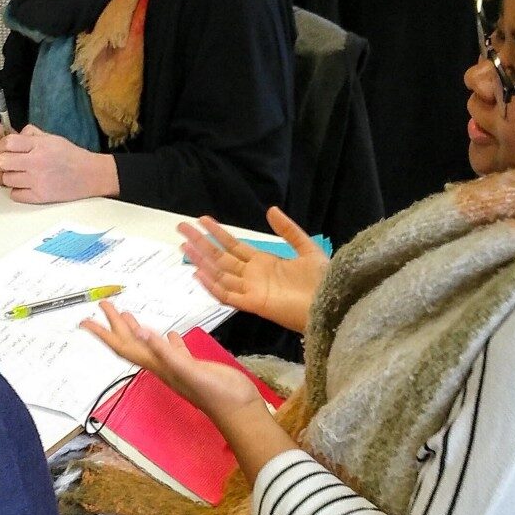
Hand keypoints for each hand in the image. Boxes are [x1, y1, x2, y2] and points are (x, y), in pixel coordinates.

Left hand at [0, 125, 118, 202]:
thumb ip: (31, 134)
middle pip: (3, 162)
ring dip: (12, 177)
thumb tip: (12, 136)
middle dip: (6, 162)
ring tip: (23, 175)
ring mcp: (37, 181)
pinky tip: (27, 186)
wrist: (90, 175)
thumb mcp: (52, 138)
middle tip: (14, 163)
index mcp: (39, 146)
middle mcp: (36, 163)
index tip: (9, 149)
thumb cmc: (70, 156)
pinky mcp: (40, 197)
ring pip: (7, 179)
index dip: (5, 146)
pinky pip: (15, 195)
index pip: (8, 143)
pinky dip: (18, 191)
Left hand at [82, 301, 262, 423]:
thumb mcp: (190, 371)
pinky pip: (173, 350)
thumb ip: (167, 353)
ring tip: (127, 315)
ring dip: (137, 330)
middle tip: (105, 305)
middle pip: (132, 344)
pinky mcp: (193, 366)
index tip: (86, 321)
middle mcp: (163, 367)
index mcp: (159, 367)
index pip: (125, 347)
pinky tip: (169, 333)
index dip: (105, 333)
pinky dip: (166, 340)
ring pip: (150, 345)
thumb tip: (140, 333)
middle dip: (116, 325)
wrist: (240, 411)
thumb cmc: (218, 394)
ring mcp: (177, 367)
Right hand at [179, 207, 327, 333]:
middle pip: (220, 257)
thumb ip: (288, 230)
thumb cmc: (323, 280)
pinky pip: (228, 295)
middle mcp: (253, 275)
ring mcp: (251, 289)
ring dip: (202, 260)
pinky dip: (212, 285)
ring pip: (219, 273)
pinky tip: (198, 274)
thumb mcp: (307, 249)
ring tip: (184, 246)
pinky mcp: (255, 304)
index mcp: (264, 263)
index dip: (218, 233)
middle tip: (182, 228)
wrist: (333, 303)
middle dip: (201, 243)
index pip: (234, 246)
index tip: (202, 220)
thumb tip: (270, 210)